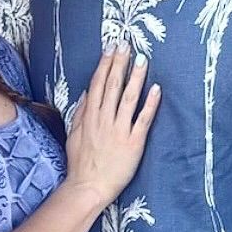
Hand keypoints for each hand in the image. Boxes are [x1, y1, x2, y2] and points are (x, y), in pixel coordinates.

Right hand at [65, 46, 161, 207]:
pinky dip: (149, 104)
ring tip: (143, 60)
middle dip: (119, 63)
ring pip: (128, 98)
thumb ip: (81, 112)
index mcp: (90, 117)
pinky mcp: (133, 143)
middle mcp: (104, 120)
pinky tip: (156, 89)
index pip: (97, 84)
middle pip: (112, 86)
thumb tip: (87, 92)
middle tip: (127, 44)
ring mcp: (119, 131)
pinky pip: (143, 120)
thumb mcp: (74, 135)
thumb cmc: (81, 164)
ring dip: (135, 78)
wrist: (88, 187)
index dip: (105, 64)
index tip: (111, 48)